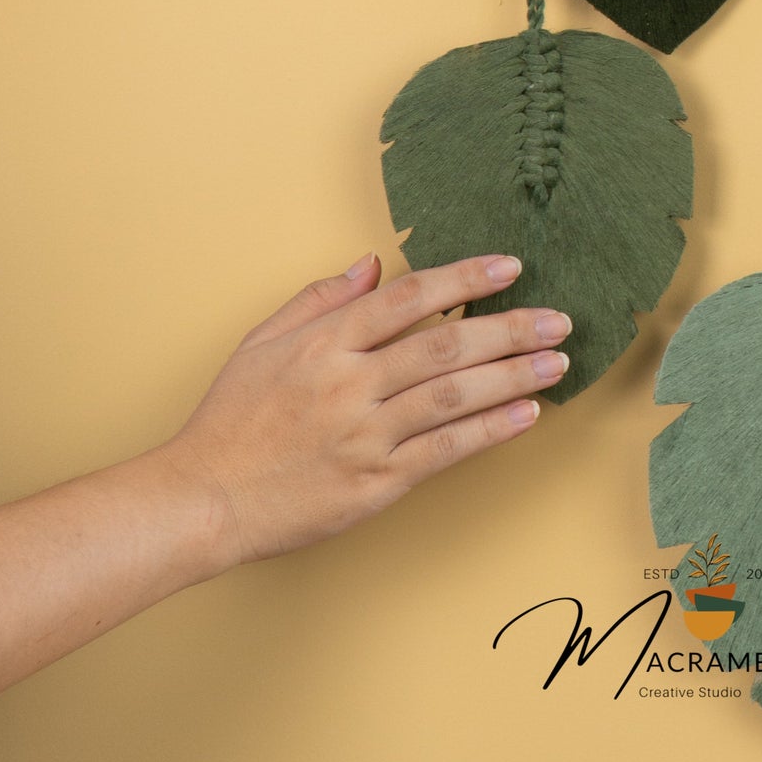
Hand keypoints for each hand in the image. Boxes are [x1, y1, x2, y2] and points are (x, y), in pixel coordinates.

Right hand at [158, 252, 571, 568]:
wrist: (202, 499)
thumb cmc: (230, 421)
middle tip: (559, 319)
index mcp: (324, 344)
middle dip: (509, 328)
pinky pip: (445, 450)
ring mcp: (365, 435)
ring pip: (453, 396)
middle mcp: (349, 384)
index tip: (511, 266)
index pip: (408, 297)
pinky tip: (527, 415)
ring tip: (557, 362)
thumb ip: (319, 299)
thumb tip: (372, 262)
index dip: (464, 278)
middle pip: (444, 345)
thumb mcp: (261, 343)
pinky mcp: (375, 482)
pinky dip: (490, 430)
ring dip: (513, 376)